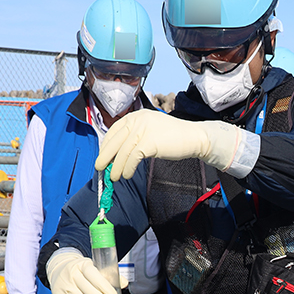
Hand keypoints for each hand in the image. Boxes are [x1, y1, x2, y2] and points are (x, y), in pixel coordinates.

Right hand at [48, 250, 118, 293]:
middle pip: (87, 290)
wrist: (59, 270)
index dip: (103, 286)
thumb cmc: (83, 270)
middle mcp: (71, 275)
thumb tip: (124, 283)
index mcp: (82, 265)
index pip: (92, 275)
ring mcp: (64, 287)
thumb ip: (110, 275)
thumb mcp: (95, 268)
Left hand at [96, 110, 242, 179]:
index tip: (103, 156)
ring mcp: (143, 130)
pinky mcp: (149, 142)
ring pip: (123, 151)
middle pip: (115, 141)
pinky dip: (127, 168)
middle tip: (99, 167)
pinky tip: (126, 175)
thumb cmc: (174, 137)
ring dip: (116, 166)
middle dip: (105, 156)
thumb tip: (119, 153)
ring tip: (114, 177)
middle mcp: (137, 120)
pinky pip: (133, 158)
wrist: (193, 138)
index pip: (114, 130)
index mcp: (136, 116)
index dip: (106, 145)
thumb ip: (136, 136)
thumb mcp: (151, 130)